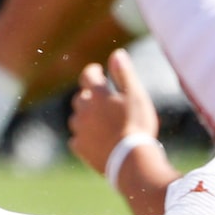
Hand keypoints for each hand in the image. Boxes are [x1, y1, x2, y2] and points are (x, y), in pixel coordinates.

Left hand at [68, 47, 160, 172]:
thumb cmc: (137, 126)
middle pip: (81, 97)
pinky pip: (77, 139)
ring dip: (85, 117)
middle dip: (89, 95)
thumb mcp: (136, 96)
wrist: (130, 161)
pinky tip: (94, 141)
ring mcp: (80, 129)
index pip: (88, 75)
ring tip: (99, 122)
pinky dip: (84, 137)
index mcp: (97, 94)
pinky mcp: (80, 148)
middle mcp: (83, 109)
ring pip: (77, 118)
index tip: (97, 71)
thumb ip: (125, 74)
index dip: (93, 71)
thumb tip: (117, 54)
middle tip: (101, 99)